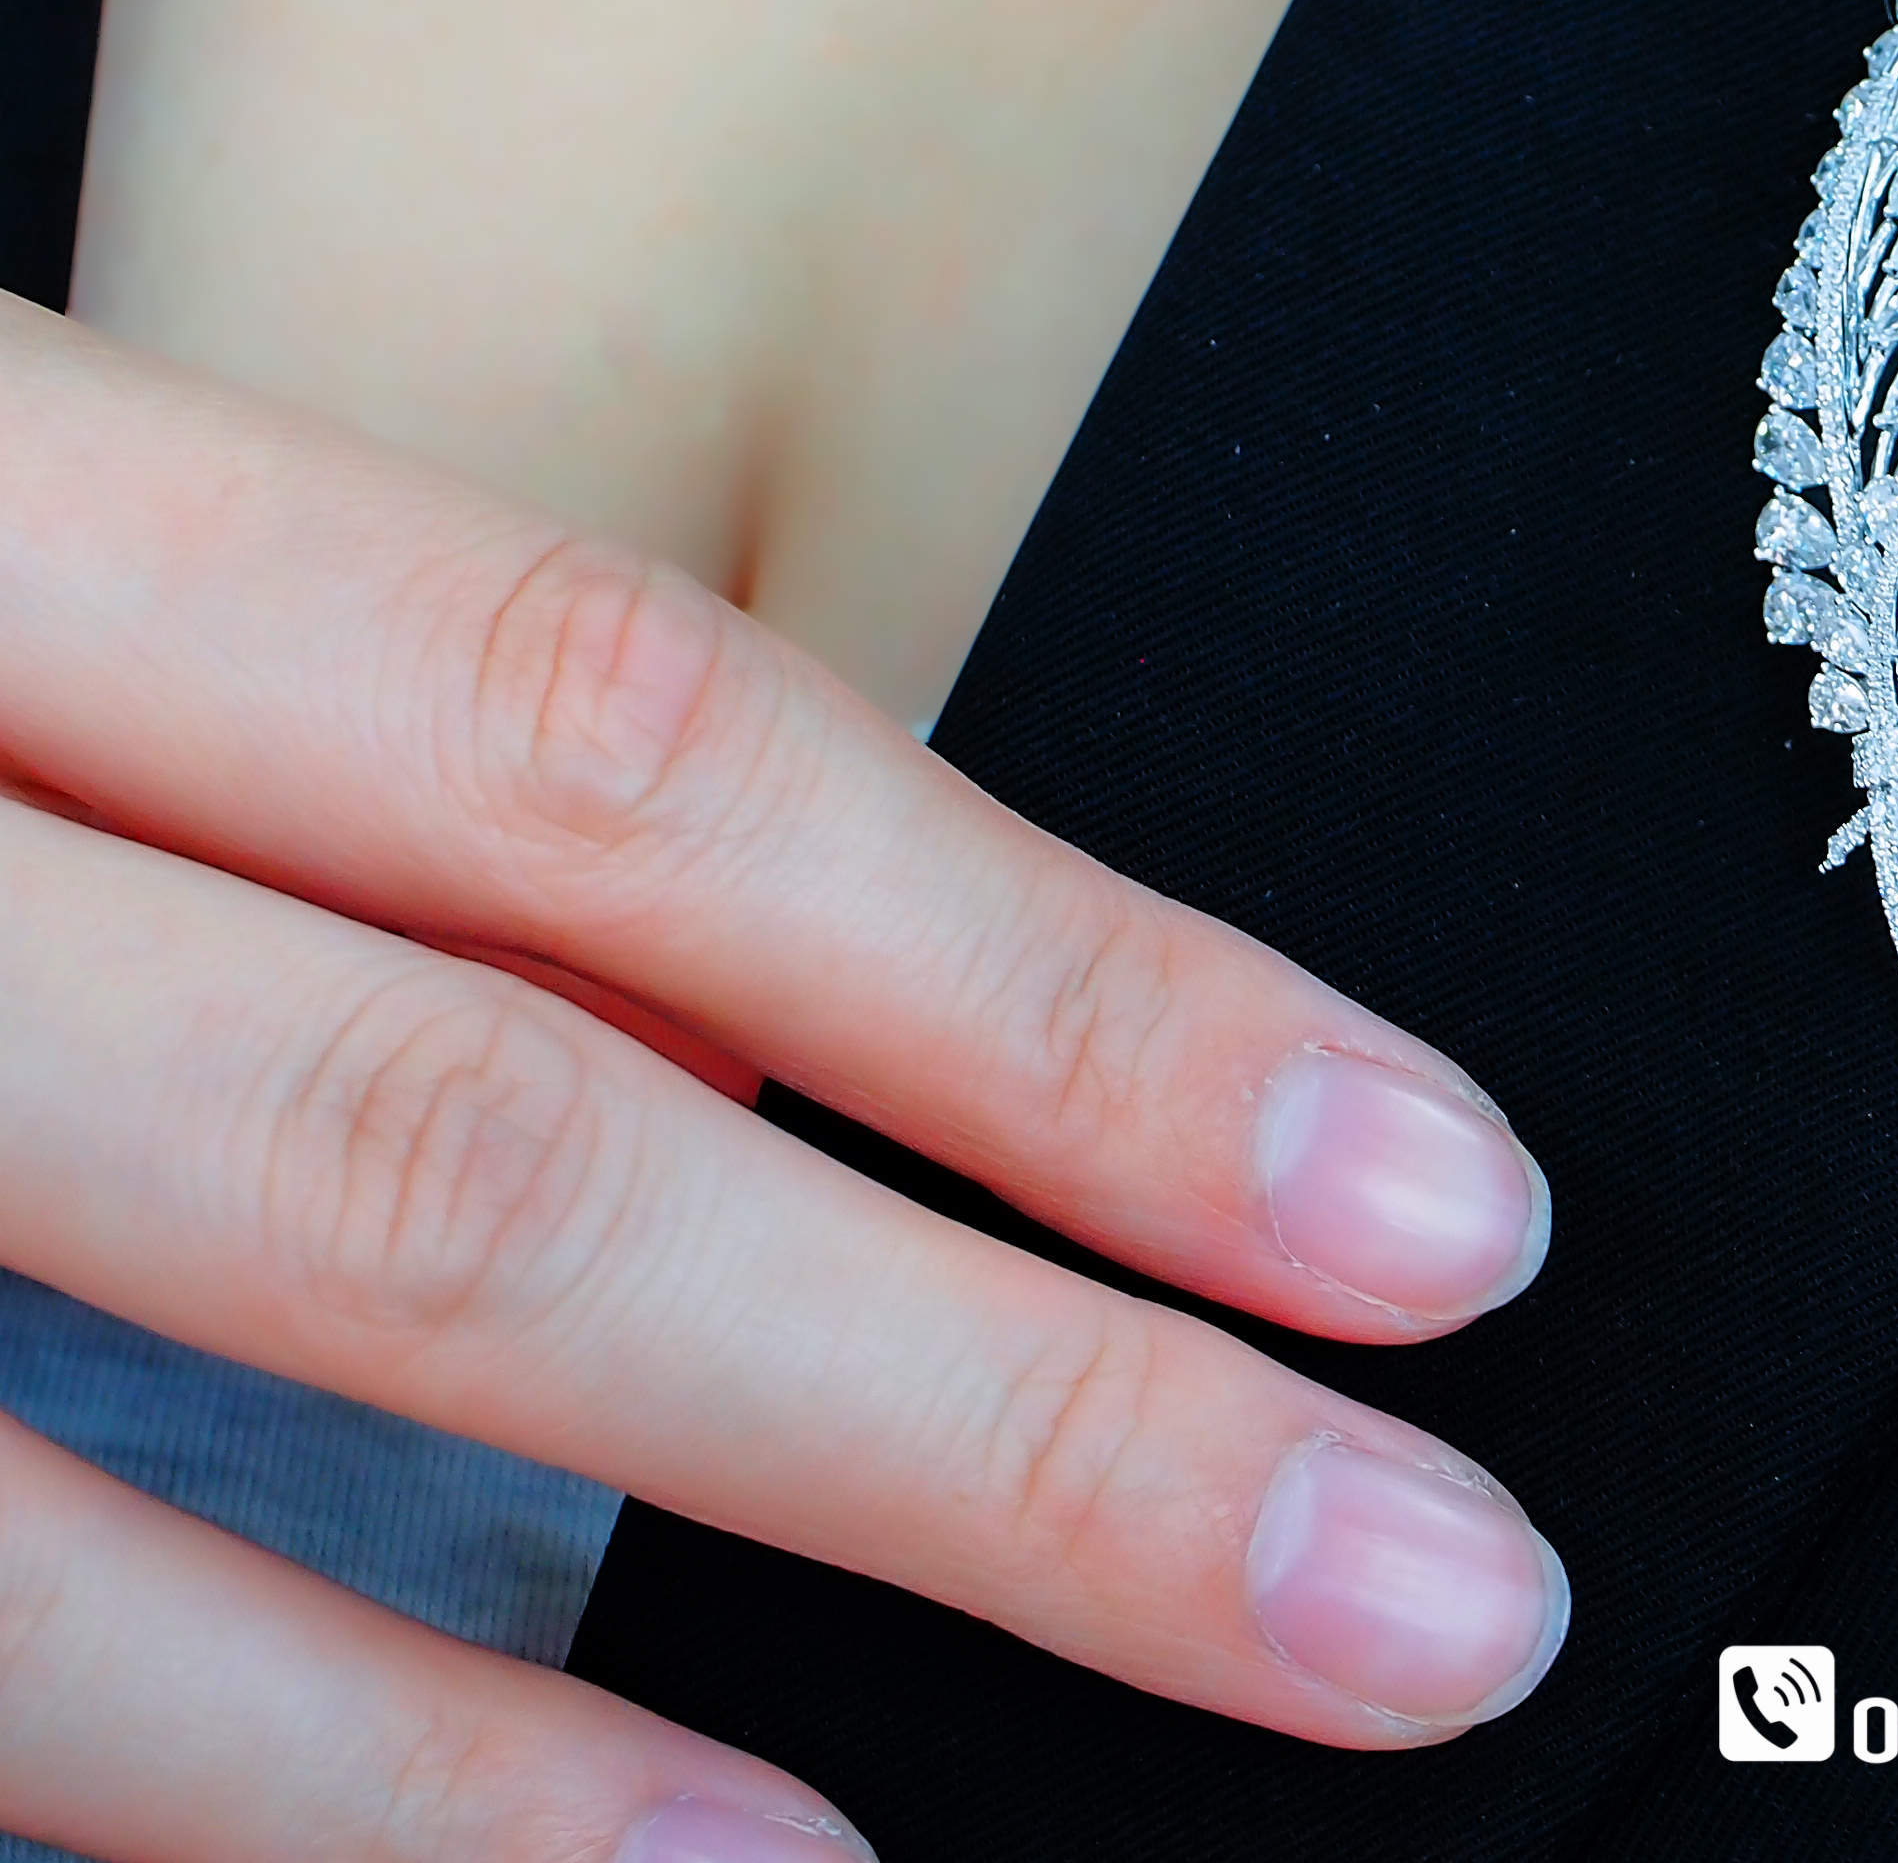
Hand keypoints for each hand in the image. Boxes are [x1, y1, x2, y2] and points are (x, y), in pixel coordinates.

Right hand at [0, 295, 1563, 1862]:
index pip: (613, 744)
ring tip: (1016, 1820)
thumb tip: (781, 1014)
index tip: (1417, 1187)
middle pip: (474, 1141)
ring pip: (192, 1432)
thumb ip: (337, 728)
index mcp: (15, 503)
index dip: (1053, 992)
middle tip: (1420, 1593)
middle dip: (996, 1410)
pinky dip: (278, 1794)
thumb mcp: (30, 527)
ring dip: (616, 1720)